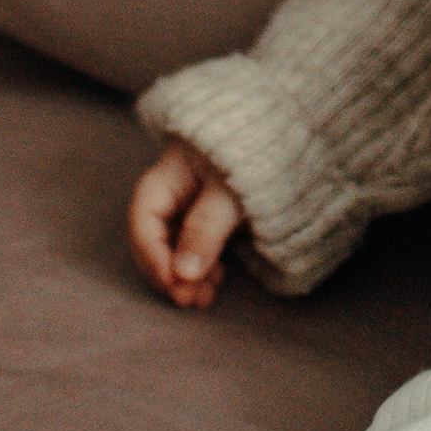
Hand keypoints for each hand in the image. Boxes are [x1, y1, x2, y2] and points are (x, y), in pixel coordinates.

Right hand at [128, 139, 246, 308]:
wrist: (285, 130)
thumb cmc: (253, 149)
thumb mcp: (229, 191)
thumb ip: (205, 229)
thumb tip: (182, 276)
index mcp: (165, 178)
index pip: (144, 223)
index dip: (154, 257)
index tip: (175, 285)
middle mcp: (172, 193)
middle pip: (155, 240)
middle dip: (169, 274)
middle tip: (190, 301)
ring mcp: (191, 205)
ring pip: (175, 247)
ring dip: (186, 276)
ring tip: (205, 299)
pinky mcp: (211, 215)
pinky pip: (196, 246)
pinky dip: (202, 266)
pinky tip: (216, 280)